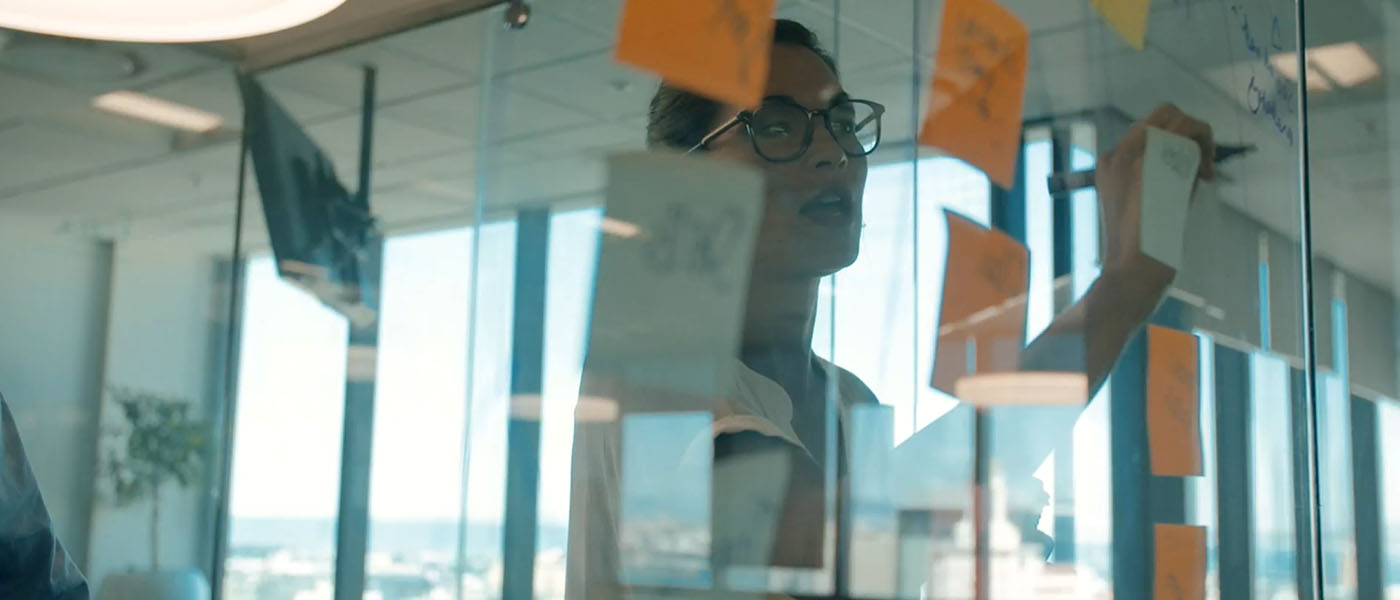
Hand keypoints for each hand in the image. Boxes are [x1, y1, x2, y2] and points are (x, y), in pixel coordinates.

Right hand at [1096, 103, 1214, 276]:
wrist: (1131, 268)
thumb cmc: (1142, 247)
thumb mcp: (1147, 204)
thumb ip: (1161, 178)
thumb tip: (1190, 162)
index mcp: (1111, 164)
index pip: (1149, 128)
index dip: (1177, 140)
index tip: (1191, 169)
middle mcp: (1117, 154)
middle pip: (1163, 114)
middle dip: (1192, 130)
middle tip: (1203, 164)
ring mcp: (1131, 157)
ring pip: (1177, 117)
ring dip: (1201, 137)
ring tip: (1206, 170)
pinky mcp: (1148, 164)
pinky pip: (1184, 131)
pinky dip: (1204, 145)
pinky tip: (1206, 175)